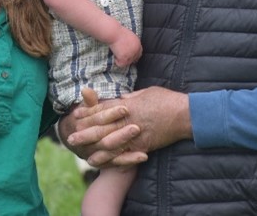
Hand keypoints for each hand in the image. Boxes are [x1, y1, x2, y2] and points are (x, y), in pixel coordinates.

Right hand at [59, 88, 145, 168]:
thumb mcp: (87, 108)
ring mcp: (95, 155)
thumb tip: (85, 89)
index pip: (97, 120)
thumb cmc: (88, 118)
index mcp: (81, 126)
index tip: (125, 108)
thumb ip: (89, 101)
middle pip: (104, 139)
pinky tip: (144, 156)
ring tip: (143, 142)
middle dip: (121, 133)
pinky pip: (118, 163)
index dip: (110, 114)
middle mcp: (87, 143)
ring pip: (111, 152)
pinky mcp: (105, 163)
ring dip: (126, 146)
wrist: (80, 140)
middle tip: (137, 127)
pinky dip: (130, 160)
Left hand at [64, 86, 191, 167]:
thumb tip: (120, 99)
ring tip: (84, 154)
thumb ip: (131, 97)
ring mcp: (136, 134)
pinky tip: (105, 164)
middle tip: (71, 137)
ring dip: (96, 149)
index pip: (104, 108)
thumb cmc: (167, 99)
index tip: (76, 114)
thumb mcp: (146, 92)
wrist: (185, 114)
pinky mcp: (144, 146)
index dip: (89, 112)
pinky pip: (126, 154)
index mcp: (128, 104)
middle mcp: (129, 119)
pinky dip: (115, 160)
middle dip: (86, 132)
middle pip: (102, 126)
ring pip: (111, 143)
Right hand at [110, 29, 141, 66]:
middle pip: (134, 59)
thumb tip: (129, 48)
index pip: (139, 53)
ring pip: (127, 63)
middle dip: (128, 59)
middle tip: (122, 57)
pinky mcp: (124, 58)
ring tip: (116, 54)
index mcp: (138, 44)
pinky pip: (120, 64)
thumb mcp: (129, 36)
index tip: (129, 56)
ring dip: (122, 60)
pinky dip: (117, 61)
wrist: (113, 33)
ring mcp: (131, 55)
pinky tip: (114, 56)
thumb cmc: (118, 32)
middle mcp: (136, 50)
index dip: (134, 55)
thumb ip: (132, 43)